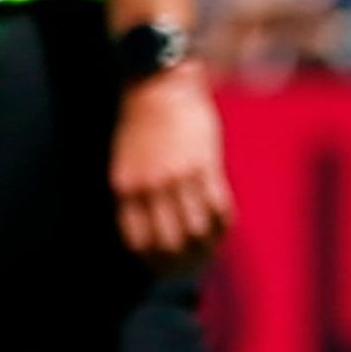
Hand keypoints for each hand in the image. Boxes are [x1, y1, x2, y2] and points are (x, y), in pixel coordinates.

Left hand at [109, 59, 232, 266]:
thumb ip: (140, 197)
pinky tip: (225, 224)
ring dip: (209, 246)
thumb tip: (157, 232)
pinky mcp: (203, 163)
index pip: (139, 243)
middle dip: (185, 262)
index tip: (169, 267)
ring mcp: (177, 176)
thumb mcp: (128, 164)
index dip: (156, 262)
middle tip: (198, 264)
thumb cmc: (142, 124)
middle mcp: (149, 187)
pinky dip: (223, 223)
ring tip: (215, 248)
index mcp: (126, 189)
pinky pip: (218, 207)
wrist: (157, 84)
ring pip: (197, 230)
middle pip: (169, 243)